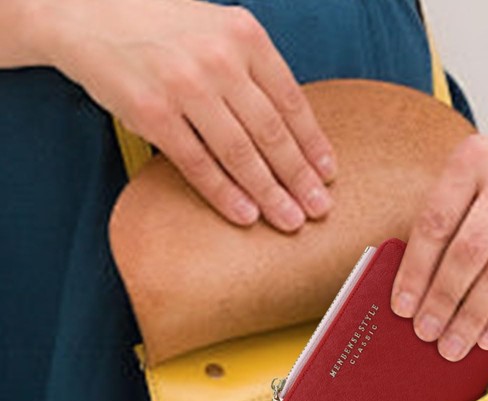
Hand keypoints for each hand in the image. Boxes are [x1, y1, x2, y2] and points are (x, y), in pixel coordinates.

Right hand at [43, 0, 336, 228]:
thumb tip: (292, 131)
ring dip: (270, 193)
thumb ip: (253, 71)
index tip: (328, 175)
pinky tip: (246, 215)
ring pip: (240, 152)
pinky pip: (198, 163)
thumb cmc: (161, 27)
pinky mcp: (153, 112)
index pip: (291, 100)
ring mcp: (185, 85)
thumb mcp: (217, 30)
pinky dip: (225, 194)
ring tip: (290, 220)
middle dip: (299, 177)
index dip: (313, 143)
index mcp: (245, 35)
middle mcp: (219, 58)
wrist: (87, 12)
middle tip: (318, 209)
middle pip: (272, 132)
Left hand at [390, 127, 487, 359]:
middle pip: (469, 251)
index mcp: (472, 159)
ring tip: (453, 345)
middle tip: (427, 333)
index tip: (402, 308)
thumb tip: (418, 293)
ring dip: (473, 316)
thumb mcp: (470, 178)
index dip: (415, 271)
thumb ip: (447, 223)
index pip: (435, 223)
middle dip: (443, 300)